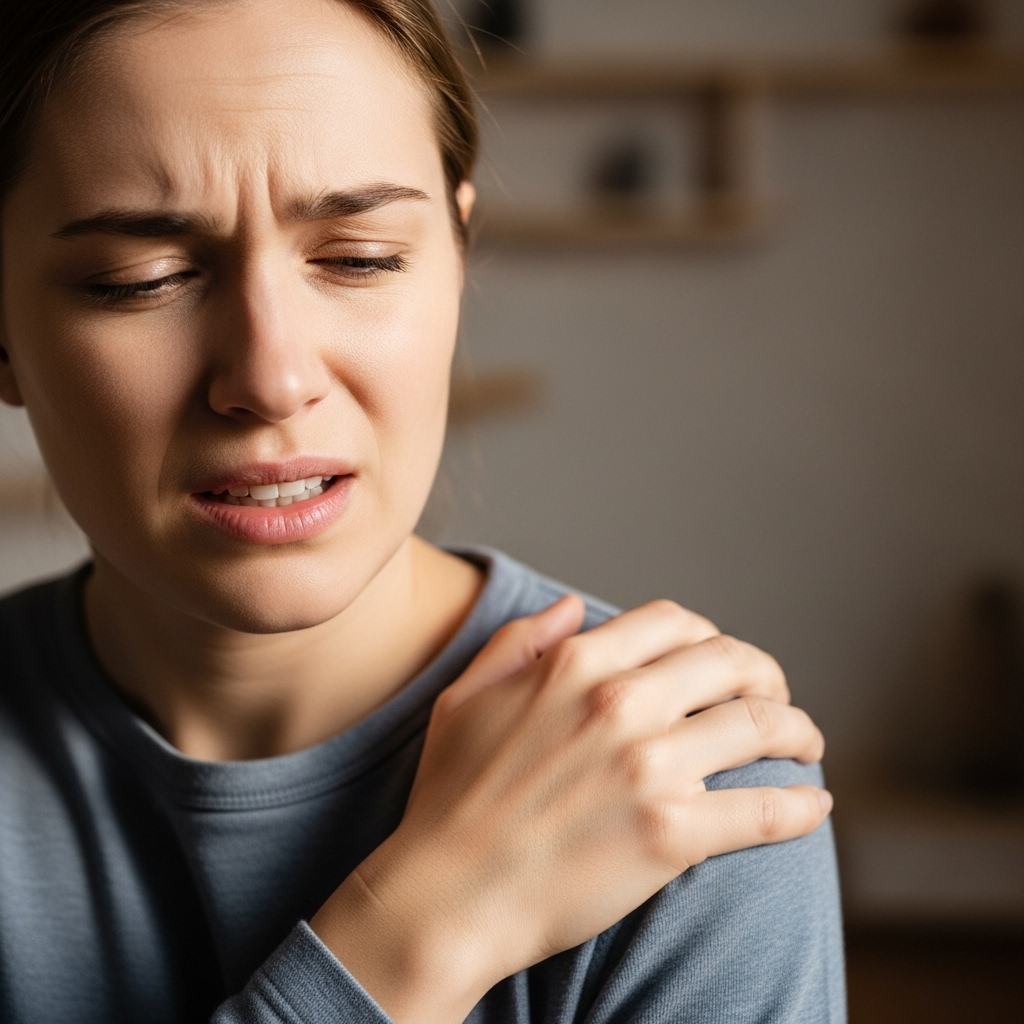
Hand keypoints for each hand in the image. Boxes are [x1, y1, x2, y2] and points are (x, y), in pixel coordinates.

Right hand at [312, 597, 828, 1023]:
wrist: (447, 896)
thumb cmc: (449, 799)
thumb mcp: (465, 697)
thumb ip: (520, 641)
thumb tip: (572, 607)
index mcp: (576, 665)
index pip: (674, 622)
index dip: (709, 635)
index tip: (720, 660)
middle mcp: (619, 703)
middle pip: (731, 661)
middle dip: (766, 673)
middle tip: (776, 696)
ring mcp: (649, 767)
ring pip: (761, 725)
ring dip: (797, 731)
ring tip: (805, 744)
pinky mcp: (670, 833)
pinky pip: (764, 810)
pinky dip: (801, 806)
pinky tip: (814, 805)